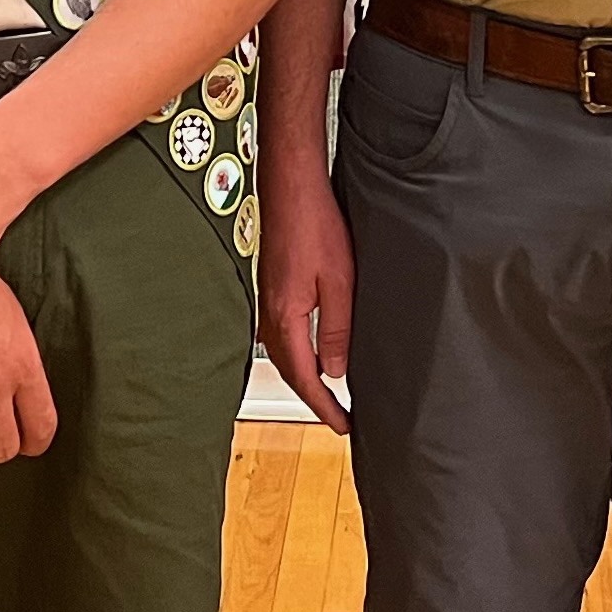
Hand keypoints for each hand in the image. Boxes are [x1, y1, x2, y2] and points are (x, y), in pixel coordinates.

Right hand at [256, 146, 353, 432]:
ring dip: (304, 375)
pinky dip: (298, 351)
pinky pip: (282, 333)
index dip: (323, 406)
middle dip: (312, 397)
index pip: (304, 377)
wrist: (290, 186)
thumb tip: (336, 370)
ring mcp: (268, 299)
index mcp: (285, 317)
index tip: (342, 426)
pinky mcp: (273, 286)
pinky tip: (313, 349)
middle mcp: (270, 313)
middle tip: (338, 417)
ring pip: (284, 352)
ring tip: (328, 392)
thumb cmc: (314, 224)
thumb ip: (337, 329)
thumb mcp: (340, 281)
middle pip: (289, 369)